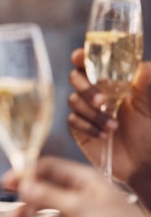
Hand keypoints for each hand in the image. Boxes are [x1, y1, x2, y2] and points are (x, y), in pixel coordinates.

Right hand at [67, 48, 150, 182]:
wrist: (144, 159)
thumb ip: (146, 79)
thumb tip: (141, 66)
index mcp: (112, 79)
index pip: (91, 61)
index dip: (82, 56)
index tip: (80, 57)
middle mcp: (96, 91)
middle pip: (75, 77)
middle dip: (86, 88)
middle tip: (101, 100)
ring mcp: (86, 109)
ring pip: (73, 100)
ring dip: (93, 113)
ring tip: (114, 126)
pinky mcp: (79, 127)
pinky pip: (73, 120)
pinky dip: (88, 126)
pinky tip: (104, 135)